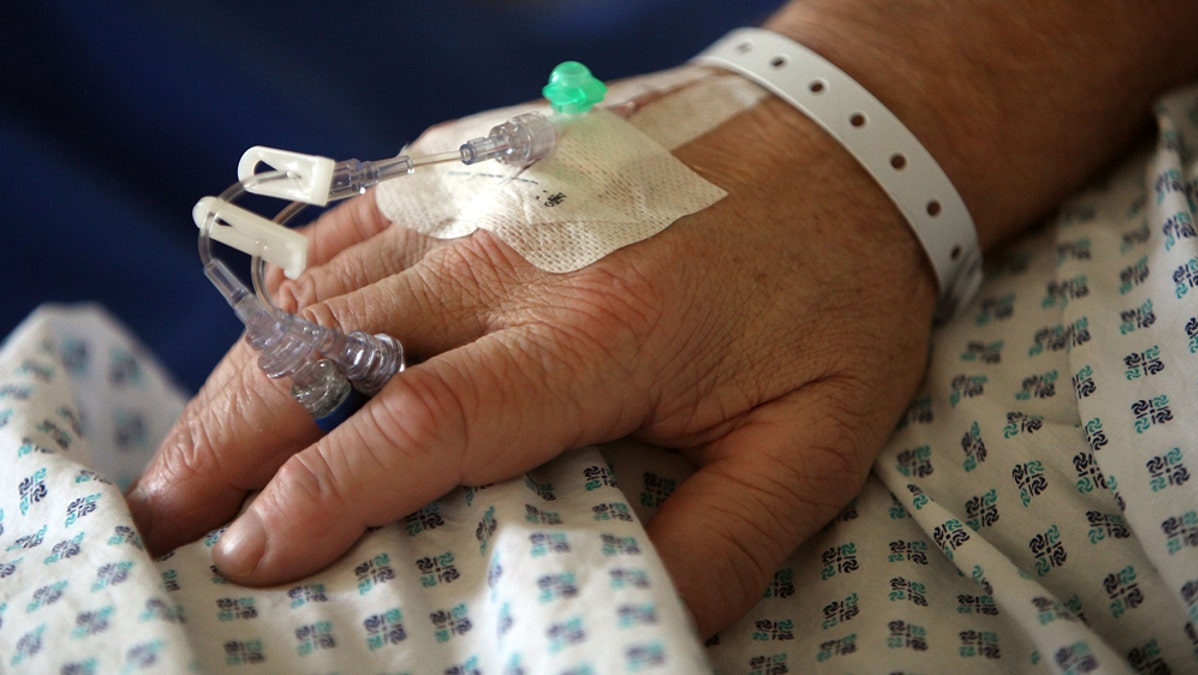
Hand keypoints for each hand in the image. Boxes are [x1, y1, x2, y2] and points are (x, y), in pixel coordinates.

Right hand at [125, 93, 936, 636]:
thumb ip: (720, 548)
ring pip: (328, 278)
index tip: (247, 557)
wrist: (847, 138)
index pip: (425, 422)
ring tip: (198, 445)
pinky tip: (274, 335)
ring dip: (248, 366)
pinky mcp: (491, 158)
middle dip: (230, 436)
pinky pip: (361, 216)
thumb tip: (626, 632)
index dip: (322, 497)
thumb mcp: (814, 441)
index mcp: (601, 332)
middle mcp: (522, 252)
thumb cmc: (837, 290)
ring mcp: (496, 192)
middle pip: (334, 344)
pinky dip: (299, 283)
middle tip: (163, 514)